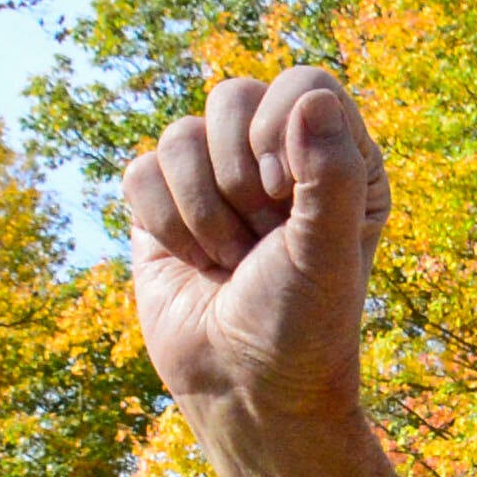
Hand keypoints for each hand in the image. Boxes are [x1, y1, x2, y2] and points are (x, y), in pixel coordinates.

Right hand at [119, 68, 387, 439]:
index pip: (304, 85)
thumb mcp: (328, 252)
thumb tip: (309, 98)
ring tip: (229, 261)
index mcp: (337, 157)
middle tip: (262, 239)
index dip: (282, 131)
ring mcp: (216, 178)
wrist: (245, 391)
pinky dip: (163, 224)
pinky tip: (193, 263)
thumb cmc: (302, 326)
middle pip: (233, 97)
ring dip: (202, 211)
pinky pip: (140, 171)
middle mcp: (277, 156)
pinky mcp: (163, 205)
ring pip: (180, 136)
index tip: (285, 198)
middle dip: (238, 178)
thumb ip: (330, 173)